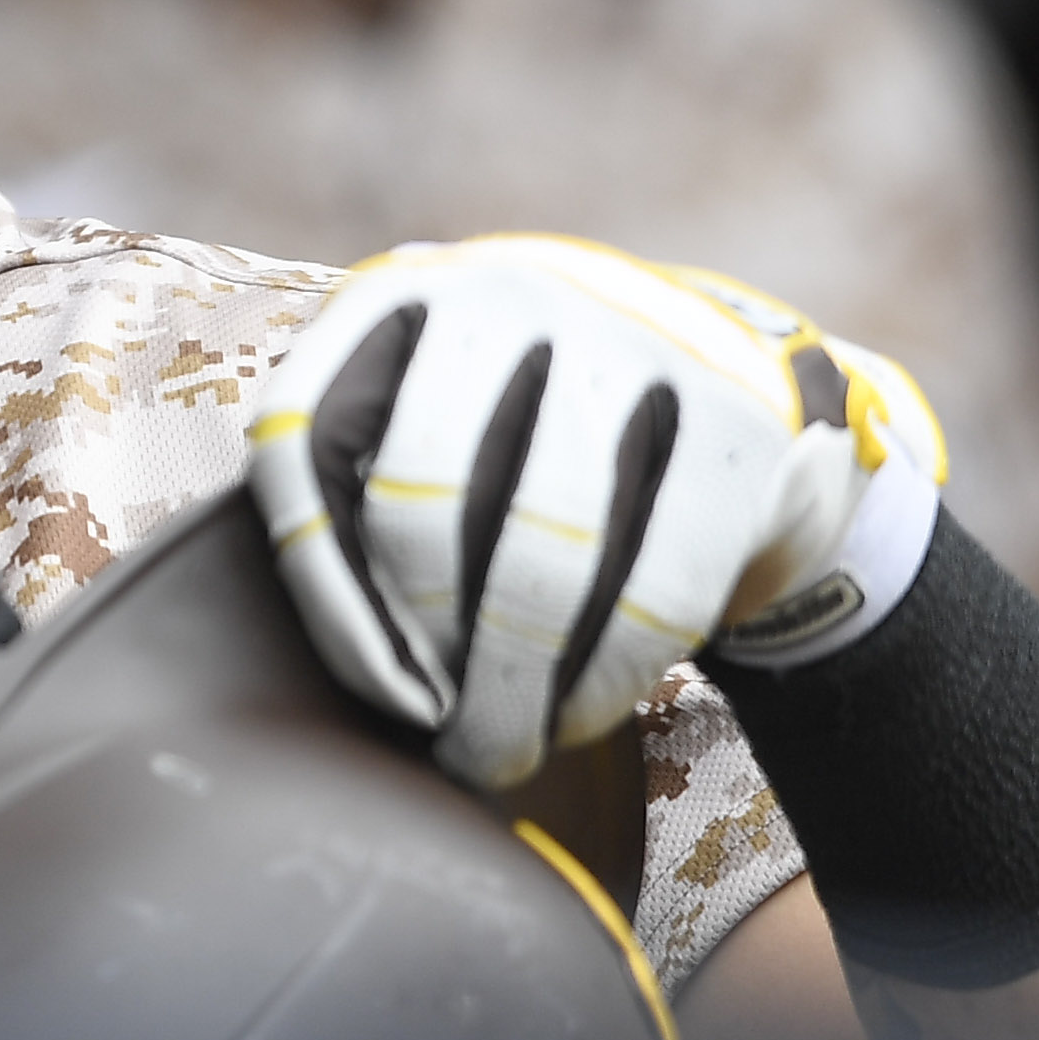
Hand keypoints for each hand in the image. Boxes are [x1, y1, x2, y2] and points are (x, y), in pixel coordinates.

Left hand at [243, 234, 945, 788]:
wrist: (737, 379)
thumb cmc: (537, 435)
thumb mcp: (438, 412)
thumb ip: (358, 484)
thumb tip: (305, 675)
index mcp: (399, 294)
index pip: (301, 436)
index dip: (317, 581)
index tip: (361, 683)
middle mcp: (507, 291)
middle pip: (419, 499)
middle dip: (422, 646)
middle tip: (437, 732)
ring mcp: (628, 338)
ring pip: (540, 552)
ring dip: (513, 686)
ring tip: (498, 748)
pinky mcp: (734, 415)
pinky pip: (657, 583)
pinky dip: (607, 675)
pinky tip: (579, 712)